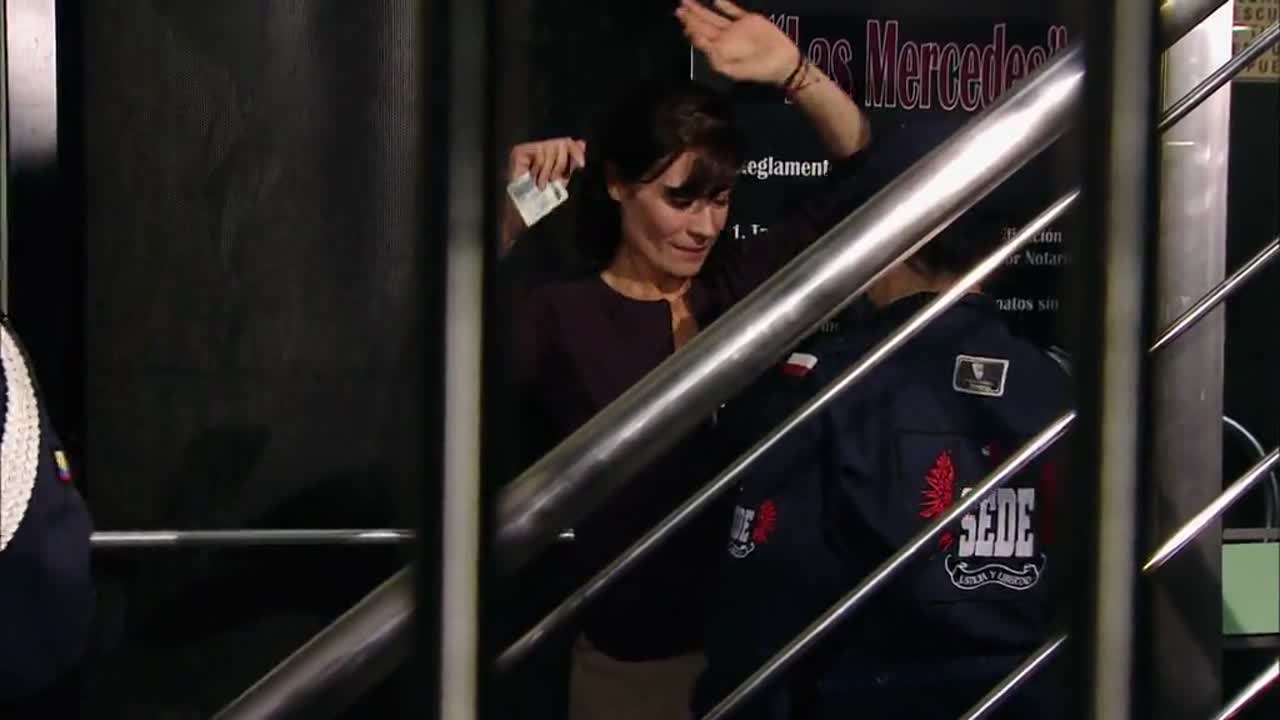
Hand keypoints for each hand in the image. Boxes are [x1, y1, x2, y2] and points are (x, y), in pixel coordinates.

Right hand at [507, 137, 586, 188]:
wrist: (525, 207)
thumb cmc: (542, 194)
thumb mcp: (562, 177)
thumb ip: (571, 161)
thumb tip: (582, 143)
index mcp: (550, 151)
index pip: (566, 142)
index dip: (575, 151)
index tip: (582, 165)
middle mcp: (539, 145)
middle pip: (559, 143)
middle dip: (560, 164)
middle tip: (553, 180)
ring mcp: (527, 147)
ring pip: (549, 149)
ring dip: (548, 171)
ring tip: (542, 184)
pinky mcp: (519, 151)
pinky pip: (538, 153)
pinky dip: (539, 169)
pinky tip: (533, 179)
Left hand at [675, 0, 800, 88]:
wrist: (783, 63)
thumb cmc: (758, 70)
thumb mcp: (732, 70)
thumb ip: (714, 56)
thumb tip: (698, 42)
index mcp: (719, 52)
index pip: (700, 38)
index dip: (690, 28)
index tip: (681, 18)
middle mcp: (725, 39)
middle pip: (704, 25)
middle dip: (691, 16)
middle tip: (679, 7)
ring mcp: (736, 29)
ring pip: (714, 17)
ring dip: (701, 9)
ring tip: (688, 1)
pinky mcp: (749, 21)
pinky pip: (733, 11)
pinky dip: (724, 5)